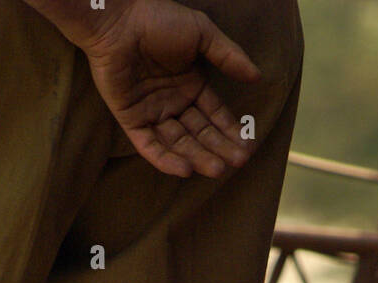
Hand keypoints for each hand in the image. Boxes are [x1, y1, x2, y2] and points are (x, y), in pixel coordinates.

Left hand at [61, 0, 260, 177]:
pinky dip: (166, 159)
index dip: (231, 131)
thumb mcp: (201, 33)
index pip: (215, 114)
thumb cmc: (159, 19)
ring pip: (178, 143)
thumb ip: (228, 56)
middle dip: (219, 148)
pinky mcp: (131, 119)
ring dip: (198, 157)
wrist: (119, 19)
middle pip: (200, 133)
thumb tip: (257, 76)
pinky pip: (149, 145)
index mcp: (190, 84)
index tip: (248, 147)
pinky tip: (186, 169)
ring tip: (217, 169)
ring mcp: (151, 112)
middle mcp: (173, 102)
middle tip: (238, 163)